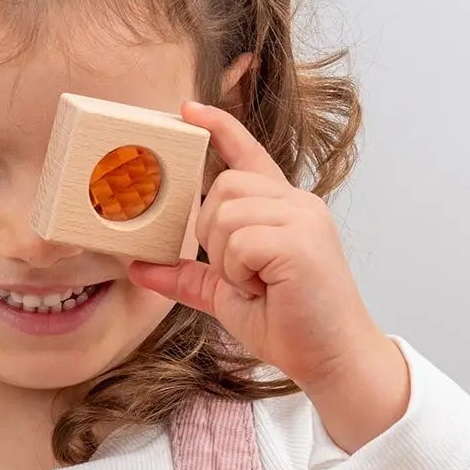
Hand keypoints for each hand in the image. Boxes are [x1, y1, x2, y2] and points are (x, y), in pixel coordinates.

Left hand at [130, 101, 411, 452]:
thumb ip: (187, 276)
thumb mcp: (227, 295)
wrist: (331, 359)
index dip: (219, 128)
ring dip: (227, 258)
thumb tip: (138, 267)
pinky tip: (265, 289)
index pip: (249, 152)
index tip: (188, 110)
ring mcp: (303, 217)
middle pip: (223, 186)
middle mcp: (297, 203)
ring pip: (226, 211)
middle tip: (241, 274)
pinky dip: (239, 273)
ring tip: (257, 284)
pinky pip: (240, 241)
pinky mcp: (301, 240)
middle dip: (213, 235)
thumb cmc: (289, 325)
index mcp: (283, 208)